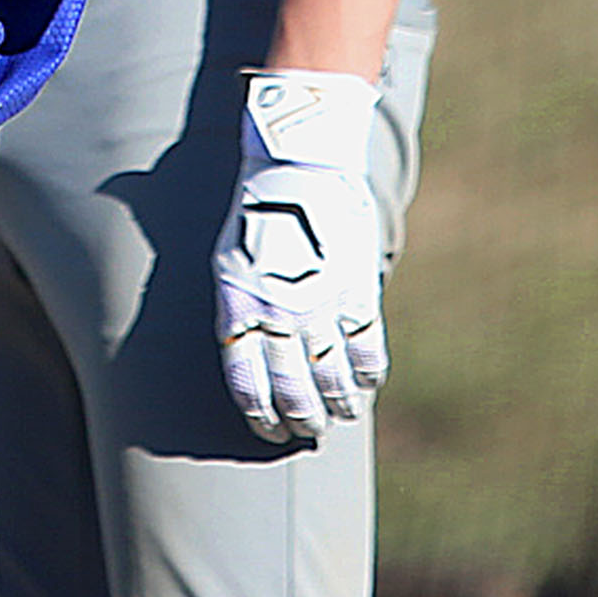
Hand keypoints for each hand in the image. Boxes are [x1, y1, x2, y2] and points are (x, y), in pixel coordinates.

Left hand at [214, 66, 390, 442]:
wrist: (297, 165)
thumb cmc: (257, 212)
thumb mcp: (229, 263)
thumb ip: (240, 309)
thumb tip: (252, 350)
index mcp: (239, 310)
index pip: (247, 385)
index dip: (261, 416)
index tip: (271, 431)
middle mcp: (278, 316)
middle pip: (292, 391)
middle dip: (302, 420)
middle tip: (308, 430)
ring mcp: (320, 306)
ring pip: (332, 378)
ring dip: (338, 405)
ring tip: (341, 415)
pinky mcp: (357, 292)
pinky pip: (367, 349)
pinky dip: (368, 374)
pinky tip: (367, 384)